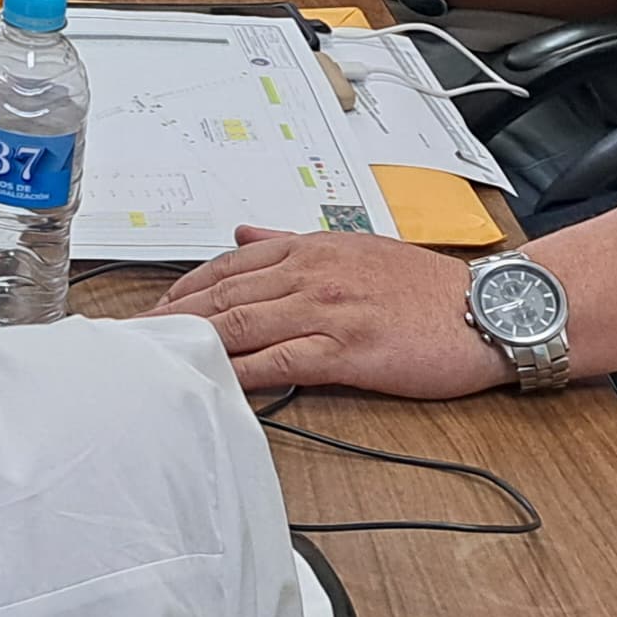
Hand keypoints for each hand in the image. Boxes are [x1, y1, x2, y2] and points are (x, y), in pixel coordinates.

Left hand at [159, 228, 497, 397]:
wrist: (486, 310)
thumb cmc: (423, 286)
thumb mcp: (353, 246)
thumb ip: (292, 243)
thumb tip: (243, 234)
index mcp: (309, 248)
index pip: (228, 266)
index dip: (182, 288)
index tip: (151, 309)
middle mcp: (310, 273)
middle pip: (222, 295)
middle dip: (170, 316)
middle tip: (130, 338)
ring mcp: (327, 310)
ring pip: (242, 324)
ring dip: (192, 342)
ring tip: (153, 360)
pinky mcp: (347, 350)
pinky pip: (281, 361)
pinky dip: (242, 370)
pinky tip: (214, 382)